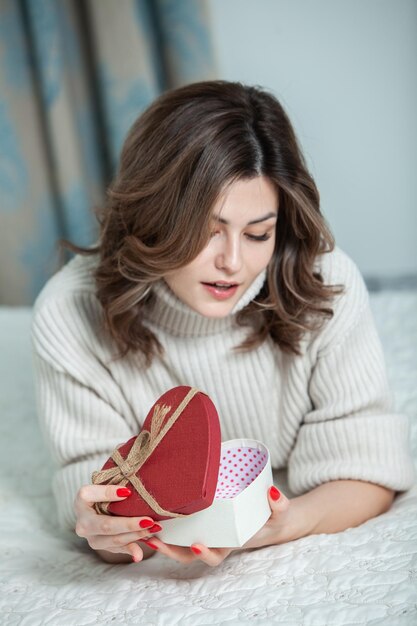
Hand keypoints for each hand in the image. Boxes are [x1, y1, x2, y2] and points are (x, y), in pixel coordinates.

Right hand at [74, 484, 161, 562]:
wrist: (95, 508)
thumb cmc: (105, 490)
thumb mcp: (106, 483)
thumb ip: (116, 483)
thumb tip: (129, 492)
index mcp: (82, 499)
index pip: (90, 495)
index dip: (108, 493)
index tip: (127, 492)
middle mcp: (82, 521)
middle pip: (106, 525)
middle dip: (129, 524)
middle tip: (148, 521)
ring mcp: (90, 536)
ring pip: (113, 540)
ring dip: (135, 536)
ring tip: (153, 529)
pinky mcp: (100, 545)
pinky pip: (117, 548)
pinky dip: (131, 549)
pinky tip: (140, 554)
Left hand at [143, 485, 289, 566]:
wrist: (268, 515)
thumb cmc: (271, 516)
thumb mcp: (279, 512)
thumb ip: (279, 505)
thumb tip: (273, 493)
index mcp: (231, 543)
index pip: (215, 555)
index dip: (205, 554)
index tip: (196, 545)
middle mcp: (214, 540)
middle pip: (188, 553)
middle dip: (170, 550)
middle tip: (156, 540)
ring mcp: (205, 531)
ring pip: (178, 541)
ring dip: (161, 538)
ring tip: (145, 529)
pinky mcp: (199, 518)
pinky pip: (179, 526)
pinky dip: (165, 523)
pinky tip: (150, 512)